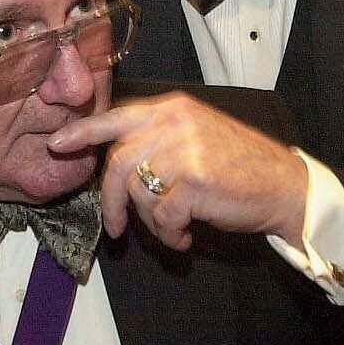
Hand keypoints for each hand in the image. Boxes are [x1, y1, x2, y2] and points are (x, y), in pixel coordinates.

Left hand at [48, 91, 308, 250]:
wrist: (285, 186)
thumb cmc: (241, 167)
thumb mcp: (198, 135)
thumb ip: (160, 138)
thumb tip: (116, 161)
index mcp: (174, 108)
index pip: (117, 116)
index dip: (83, 132)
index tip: (58, 145)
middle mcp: (177, 123)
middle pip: (119, 162)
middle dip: (112, 201)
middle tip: (115, 227)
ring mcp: (186, 150)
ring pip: (139, 192)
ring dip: (149, 222)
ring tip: (171, 229)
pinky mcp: (196, 181)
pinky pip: (161, 215)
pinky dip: (169, 233)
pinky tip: (186, 236)